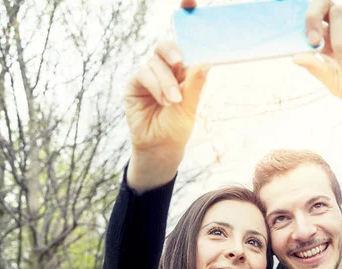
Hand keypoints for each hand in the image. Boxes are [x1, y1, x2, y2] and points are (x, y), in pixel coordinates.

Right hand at [124, 40, 208, 191]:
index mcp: (179, 74)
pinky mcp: (134, 86)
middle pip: (163, 49)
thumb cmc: (177, 127)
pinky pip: (142, 74)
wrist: (160, 146)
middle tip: (178, 62)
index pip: (177, 53)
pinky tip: (163, 101)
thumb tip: (207, 62)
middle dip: (170, 53)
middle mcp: (163, 73)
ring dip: (166, 82)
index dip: (178, 50)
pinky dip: (154, 86)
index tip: (184, 59)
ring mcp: (147, 78)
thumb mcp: (190, 106)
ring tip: (173, 101)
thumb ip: (195, 84)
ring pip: (154, 64)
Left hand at [295, 0, 341, 155]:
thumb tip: (295, 56)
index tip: (297, 41)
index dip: (302, 25)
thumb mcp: (334, 84)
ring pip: (341, 13)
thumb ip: (317, 68)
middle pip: (324, 7)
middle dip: (313, 17)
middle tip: (313, 40)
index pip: (311, 23)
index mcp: (328, 44)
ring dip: (339, 39)